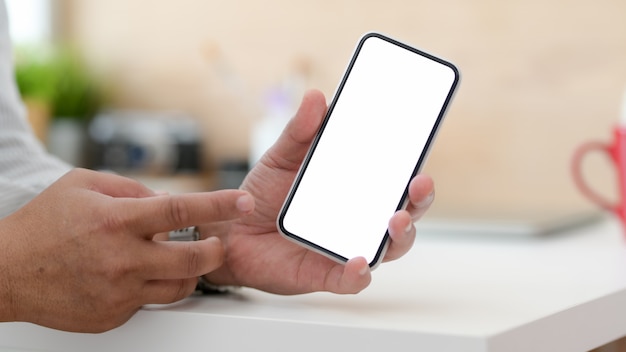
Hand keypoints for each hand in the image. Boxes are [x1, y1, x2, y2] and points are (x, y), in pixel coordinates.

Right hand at [0, 168, 253, 331]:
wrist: (7, 273)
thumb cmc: (43, 224)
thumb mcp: (83, 184)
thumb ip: (131, 188)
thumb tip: (167, 199)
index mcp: (117, 220)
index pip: (182, 210)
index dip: (219, 204)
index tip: (243, 201)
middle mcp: (122, 259)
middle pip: (193, 259)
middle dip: (216, 249)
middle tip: (217, 242)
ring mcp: (119, 291)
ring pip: (179, 286)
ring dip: (189, 270)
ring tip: (178, 257)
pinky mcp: (114, 315)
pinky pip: (150, 301)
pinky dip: (154, 285)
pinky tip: (139, 273)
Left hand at [202, 90, 434, 294]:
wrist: (232, 231)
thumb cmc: (264, 194)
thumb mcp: (281, 157)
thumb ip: (300, 131)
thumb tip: (317, 98)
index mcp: (355, 190)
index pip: (395, 180)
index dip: (414, 168)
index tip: (422, 147)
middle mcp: (358, 219)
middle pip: (404, 213)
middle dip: (420, 200)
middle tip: (419, 184)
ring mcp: (346, 247)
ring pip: (389, 248)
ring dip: (400, 235)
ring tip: (396, 220)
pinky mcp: (327, 274)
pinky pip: (352, 280)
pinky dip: (359, 274)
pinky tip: (358, 262)